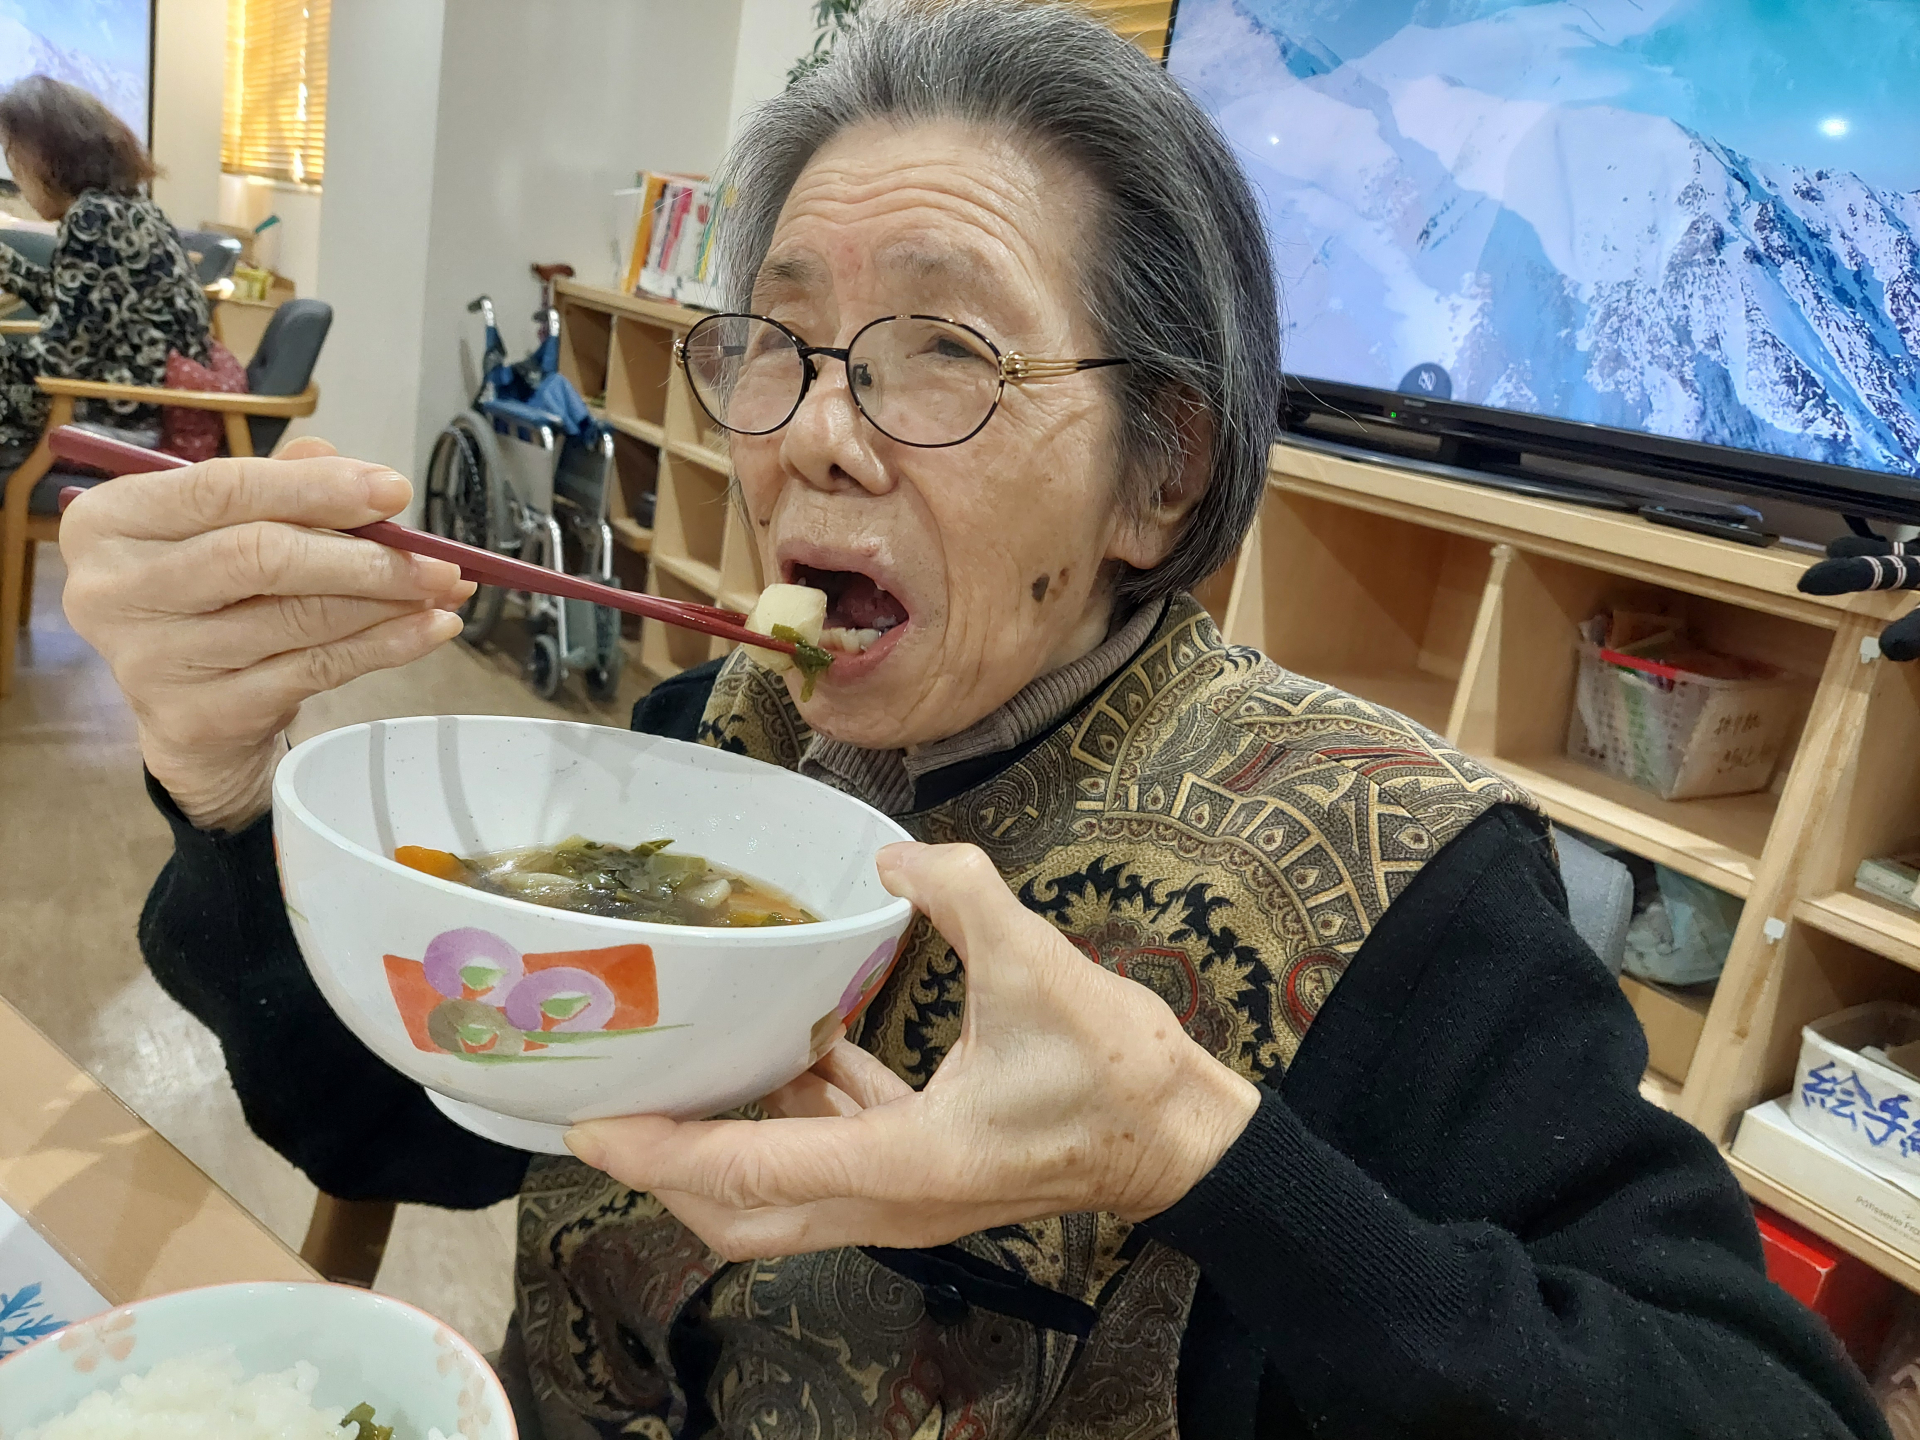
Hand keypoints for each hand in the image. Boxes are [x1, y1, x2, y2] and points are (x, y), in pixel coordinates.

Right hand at [61, 438, 473, 830]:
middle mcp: (116, 592)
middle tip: (437, 557)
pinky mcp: (200, 717)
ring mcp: (153, 662)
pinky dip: (384, 647)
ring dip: (386, 603)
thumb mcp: (221, 531)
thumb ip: (280, 489)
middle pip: (260, 557)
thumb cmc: (207, 599)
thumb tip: (356, 471)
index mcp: (110, 524)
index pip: (221, 490)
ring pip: (297, 619)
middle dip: (363, 556)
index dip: (315, 489)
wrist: (184, 712)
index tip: (394, 490)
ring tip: (443, 589)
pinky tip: (428, 630)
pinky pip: (314, 671)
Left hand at [564, 842, 1261, 1260]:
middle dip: (668, 1169)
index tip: (592, 1125)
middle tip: (617, 1107)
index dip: (660, 1150)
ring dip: (729, 1140)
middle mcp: (888, 1201)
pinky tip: (803, 1042)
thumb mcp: (1040, 968)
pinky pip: (835, 1154)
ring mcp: (905, 1199)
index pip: (748, 1171)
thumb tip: (895, 853)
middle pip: (741, 1213)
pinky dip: (800, 1111)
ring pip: (782, 1194)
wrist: (1182, 1142)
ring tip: (694, 1064)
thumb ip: (963, 893)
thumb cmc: (1117, 1077)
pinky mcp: (926, 1175)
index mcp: (901, 1166)